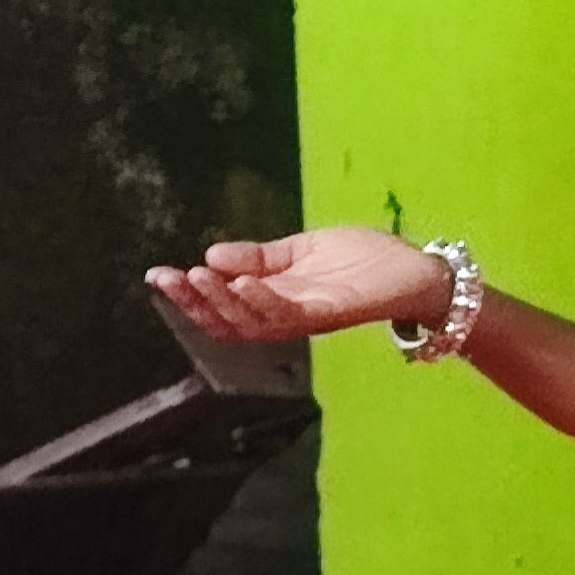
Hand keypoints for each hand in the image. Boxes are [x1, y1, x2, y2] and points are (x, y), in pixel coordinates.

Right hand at [147, 227, 450, 343]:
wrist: (417, 270)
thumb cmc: (364, 260)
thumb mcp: (300, 251)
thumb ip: (259, 256)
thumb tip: (210, 255)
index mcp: (276, 300)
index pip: (222, 307)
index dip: (189, 296)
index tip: (157, 274)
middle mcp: (287, 317)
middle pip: (229, 322)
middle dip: (194, 302)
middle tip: (169, 278)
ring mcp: (310, 318)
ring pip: (254, 323)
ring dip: (224, 301)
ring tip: (199, 276)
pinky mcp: (335, 313)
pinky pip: (292, 314)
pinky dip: (265, 299)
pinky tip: (244, 281)